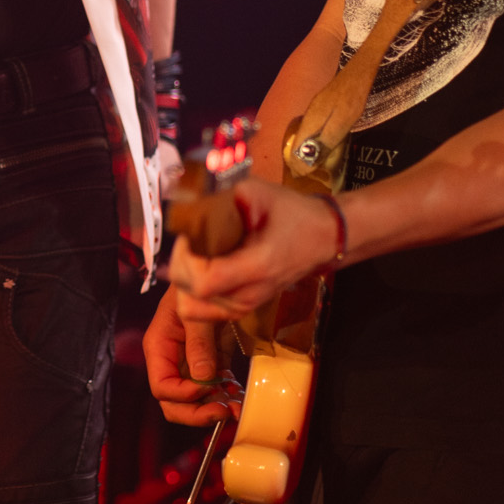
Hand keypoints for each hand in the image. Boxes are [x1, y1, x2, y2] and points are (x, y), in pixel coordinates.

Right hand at [143, 285, 242, 427]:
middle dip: (197, 412)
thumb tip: (204, 378)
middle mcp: (171, 359)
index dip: (184, 394)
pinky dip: (225, 395)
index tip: (208, 387)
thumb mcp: (193, 310)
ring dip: (214, 407)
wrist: (213, 270)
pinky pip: (213, 387)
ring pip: (194, 400)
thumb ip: (198, 343)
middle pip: (173, 402)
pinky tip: (237, 392)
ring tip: (237, 405)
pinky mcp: (209, 359)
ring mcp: (190, 361)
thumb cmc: (194, 283)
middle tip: (223, 411)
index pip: (162, 386)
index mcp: (159, 346)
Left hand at [168, 175, 341, 321]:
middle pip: (190, 297)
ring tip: (195, 254)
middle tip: (188, 240)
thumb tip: (187, 199)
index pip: (204, 282)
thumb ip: (222, 196)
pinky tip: (202, 267)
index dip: (185, 260)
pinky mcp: (241, 308)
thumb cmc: (295, 215)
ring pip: (191, 308)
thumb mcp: (259, 193)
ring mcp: (245, 306)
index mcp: (257, 266)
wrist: (323, 238)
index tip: (187, 237)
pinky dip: (192, 292)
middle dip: (180, 266)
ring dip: (184, 281)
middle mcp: (250, 294)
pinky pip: (202, 311)